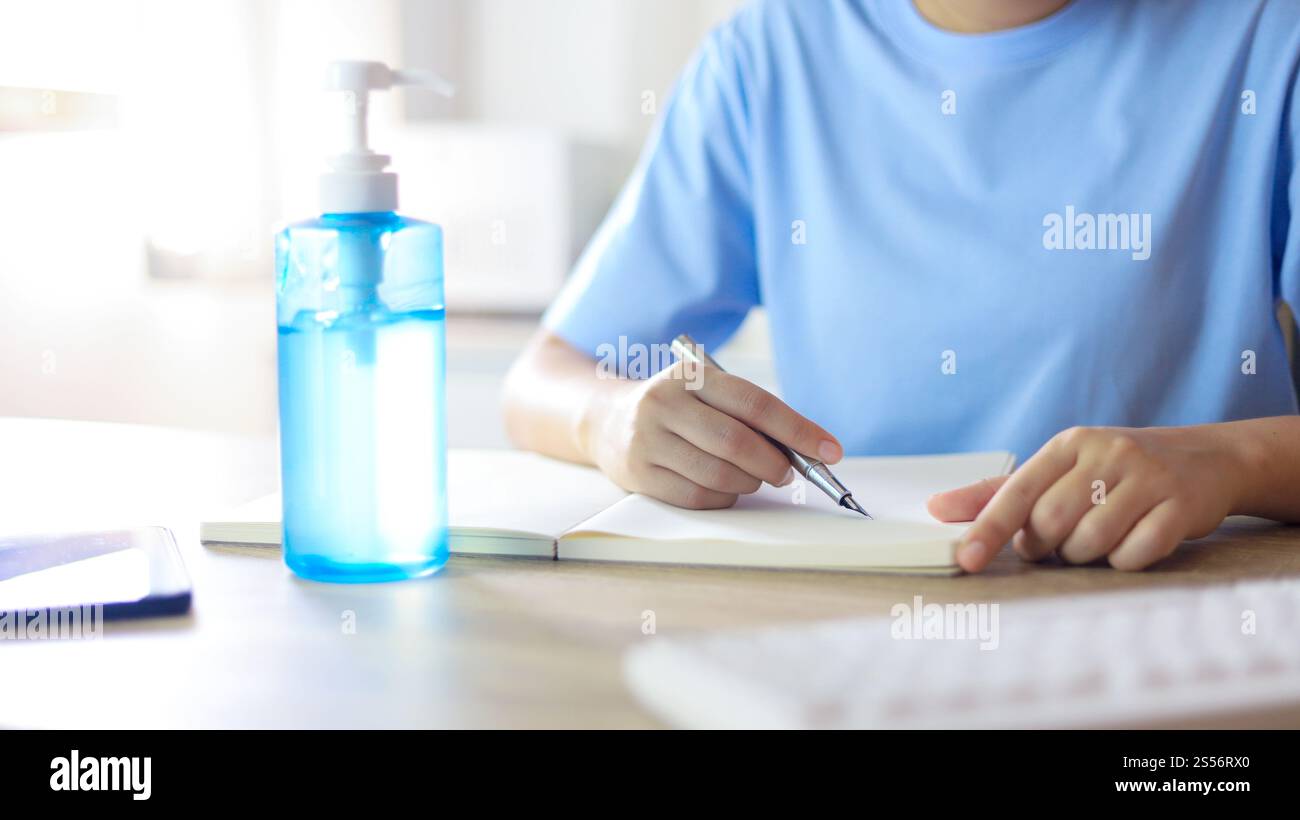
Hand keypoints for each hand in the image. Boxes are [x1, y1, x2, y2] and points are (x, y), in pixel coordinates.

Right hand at [583, 361, 842, 508]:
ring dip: (750, 483)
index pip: (755, 403)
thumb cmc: (678, 408)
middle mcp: (663, 404)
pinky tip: (727, 489)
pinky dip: (724, 498)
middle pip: (736, 442)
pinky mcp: (639, 474)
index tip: (831, 451)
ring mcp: (647, 441)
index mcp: (690, 375)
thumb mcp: (707, 392)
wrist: (606, 420)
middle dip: (775, 464)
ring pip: (718, 474)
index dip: (798, 430)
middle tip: (789, 472)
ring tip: (755, 478)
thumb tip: (807, 449)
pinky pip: (697, 497)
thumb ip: (749, 414)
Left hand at [927, 425, 1246, 571]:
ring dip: (1086, 555)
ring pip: (1090, 542)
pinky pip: (1135, 554)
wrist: (1204, 459)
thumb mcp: (1057, 470)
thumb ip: (996, 493)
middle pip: (1051, 523)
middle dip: (1048, 545)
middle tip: (1061, 540)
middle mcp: (1107, 453)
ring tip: (1100, 537)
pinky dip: (1125, 560)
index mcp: (1068, 444)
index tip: (966, 560)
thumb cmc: (1113, 471)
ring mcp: (1147, 477)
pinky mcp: (1181, 506)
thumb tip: (935, 508)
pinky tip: (1134, 540)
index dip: (988, 528)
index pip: (1016, 491)